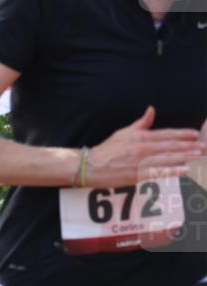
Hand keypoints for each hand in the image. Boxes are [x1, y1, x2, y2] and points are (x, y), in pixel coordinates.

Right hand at [88, 107, 203, 187]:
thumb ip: (141, 123)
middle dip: (190, 147)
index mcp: (140, 137)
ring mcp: (140, 162)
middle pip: (171, 146)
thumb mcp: (123, 133)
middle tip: (204, 147)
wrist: (91, 165)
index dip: (182, 134)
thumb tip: (152, 110)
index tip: (196, 135)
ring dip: (186, 158)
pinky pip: (159, 172)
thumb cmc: (107, 150)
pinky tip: (185, 170)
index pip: (166, 134)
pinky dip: (173, 171)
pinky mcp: (137, 175)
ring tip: (200, 157)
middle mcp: (143, 148)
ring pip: (168, 159)